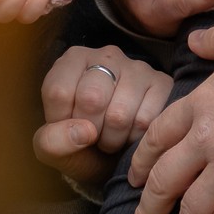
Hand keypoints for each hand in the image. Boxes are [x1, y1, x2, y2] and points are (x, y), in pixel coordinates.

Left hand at [34, 42, 174, 186]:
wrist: (113, 157)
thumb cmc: (80, 144)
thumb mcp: (52, 147)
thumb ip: (51, 140)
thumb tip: (84, 132)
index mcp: (72, 61)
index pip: (58, 91)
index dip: (62, 122)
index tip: (69, 128)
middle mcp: (106, 55)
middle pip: (91, 98)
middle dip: (90, 131)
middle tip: (93, 136)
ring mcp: (137, 67)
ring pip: (120, 114)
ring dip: (113, 140)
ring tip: (112, 137)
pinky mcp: (162, 84)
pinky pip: (147, 121)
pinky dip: (136, 140)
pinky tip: (132, 135)